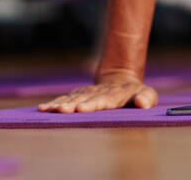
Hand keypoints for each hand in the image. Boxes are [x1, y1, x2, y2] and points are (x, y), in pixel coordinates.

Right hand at [38, 70, 157, 112]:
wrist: (120, 80)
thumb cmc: (136, 93)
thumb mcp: (148, 94)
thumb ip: (147, 98)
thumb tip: (141, 103)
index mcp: (114, 95)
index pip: (102, 100)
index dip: (92, 104)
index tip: (82, 109)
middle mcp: (97, 93)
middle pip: (83, 99)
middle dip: (72, 105)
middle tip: (61, 110)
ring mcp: (86, 93)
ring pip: (71, 98)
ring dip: (59, 104)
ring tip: (47, 109)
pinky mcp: (78, 95)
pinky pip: (64, 99)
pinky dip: (53, 103)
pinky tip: (42, 109)